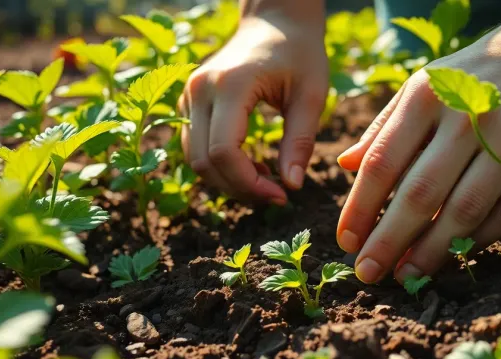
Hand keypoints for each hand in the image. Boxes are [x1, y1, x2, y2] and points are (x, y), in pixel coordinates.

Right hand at [181, 11, 327, 204]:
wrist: (275, 20)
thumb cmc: (299, 53)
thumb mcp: (311, 95)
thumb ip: (300, 141)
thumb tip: (291, 186)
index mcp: (230, 85)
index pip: (224, 152)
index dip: (249, 184)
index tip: (281, 195)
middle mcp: (200, 89)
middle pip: (204, 162)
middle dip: (239, 188)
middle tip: (276, 194)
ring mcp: (189, 95)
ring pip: (195, 159)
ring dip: (228, 181)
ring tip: (267, 178)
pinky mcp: (189, 102)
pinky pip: (196, 148)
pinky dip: (221, 167)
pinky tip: (252, 166)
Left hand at [336, 22, 500, 283]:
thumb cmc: (477, 73)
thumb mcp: (425, 83)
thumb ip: (384, 126)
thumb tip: (345, 166)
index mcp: (429, 93)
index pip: (383, 164)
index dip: (360, 209)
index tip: (345, 242)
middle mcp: (472, 114)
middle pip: (420, 194)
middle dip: (388, 241)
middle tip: (368, 273)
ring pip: (466, 210)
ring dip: (432, 251)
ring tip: (407, 275)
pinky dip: (479, 240)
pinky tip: (454, 255)